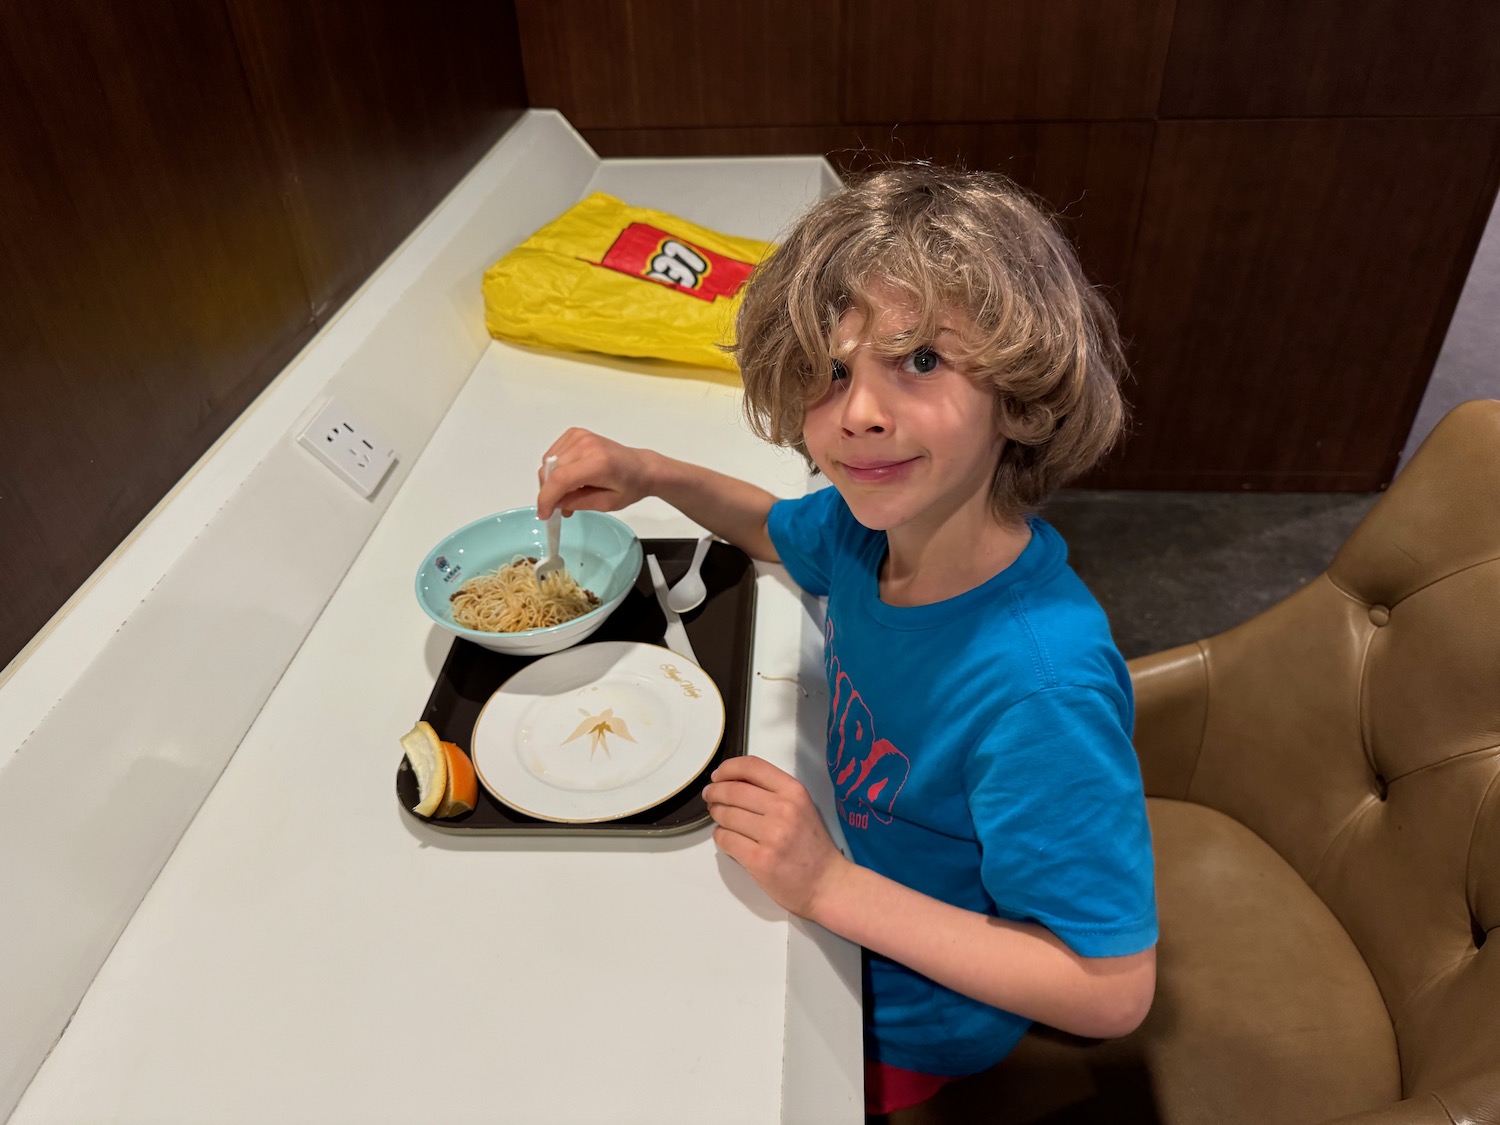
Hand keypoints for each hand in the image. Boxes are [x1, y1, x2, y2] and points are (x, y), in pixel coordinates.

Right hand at [536, 429, 656, 518]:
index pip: (561, 479)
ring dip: (552, 481)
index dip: (547, 498)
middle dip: (549, 492)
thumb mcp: (606, 504)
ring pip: (548, 463)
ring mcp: (579, 436)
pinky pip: (553, 454)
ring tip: (569, 493)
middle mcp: (586, 445)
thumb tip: (555, 503)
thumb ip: (577, 503)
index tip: (544, 514)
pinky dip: (555, 469)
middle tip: (560, 507)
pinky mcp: (575, 434)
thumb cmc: (629, 486)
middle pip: (551, 471)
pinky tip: (570, 478)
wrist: (641, 467)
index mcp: (598, 463)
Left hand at [702, 756, 847, 917]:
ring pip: (725, 814)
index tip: (718, 776)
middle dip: (714, 792)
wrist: (826, 884)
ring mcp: (771, 835)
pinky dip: (720, 836)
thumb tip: (733, 782)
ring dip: (716, 815)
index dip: (728, 768)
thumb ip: (773, 792)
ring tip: (719, 818)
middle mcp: (784, 809)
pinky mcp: (759, 859)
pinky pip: (725, 839)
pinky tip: (726, 837)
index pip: (752, 766)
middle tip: (710, 797)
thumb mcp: (802, 807)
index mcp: (794, 792)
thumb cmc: (812, 848)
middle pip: (733, 790)